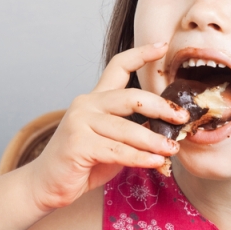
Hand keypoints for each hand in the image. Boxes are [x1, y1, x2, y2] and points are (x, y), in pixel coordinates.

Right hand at [25, 42, 188, 210]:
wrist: (48, 184)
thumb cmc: (84, 163)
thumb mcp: (114, 142)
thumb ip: (135, 131)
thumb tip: (170, 132)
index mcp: (96, 98)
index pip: (118, 66)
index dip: (141, 54)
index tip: (163, 45)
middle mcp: (87, 104)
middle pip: (131, 97)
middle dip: (161, 107)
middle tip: (182, 118)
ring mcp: (80, 122)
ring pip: (127, 128)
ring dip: (154, 140)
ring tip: (172, 149)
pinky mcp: (78, 144)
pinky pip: (118, 150)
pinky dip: (140, 157)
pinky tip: (156, 162)